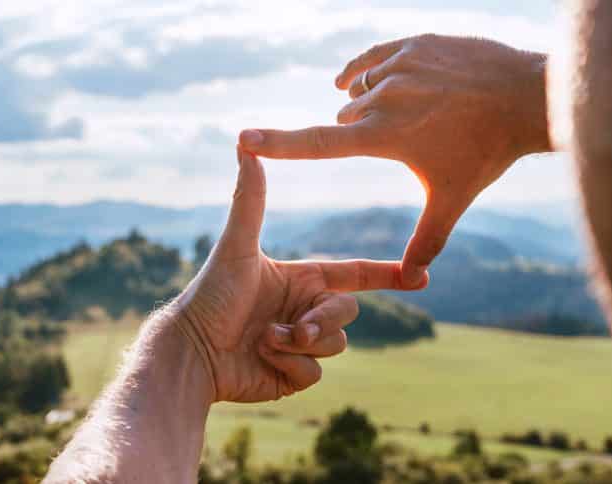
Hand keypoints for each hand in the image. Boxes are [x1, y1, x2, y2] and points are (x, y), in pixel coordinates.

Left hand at [176, 147, 414, 402]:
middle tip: (298, 328)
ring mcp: (302, 344)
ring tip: (265, 339)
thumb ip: (250, 199)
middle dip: (324, 320)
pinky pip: (315, 373)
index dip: (386, 275)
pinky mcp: (293, 374)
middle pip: (347, 313)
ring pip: (336, 345)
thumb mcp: (236, 246)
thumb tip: (245, 146)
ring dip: (301, 343)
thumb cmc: (210, 295)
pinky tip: (261, 358)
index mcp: (302, 279)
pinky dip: (289, 366)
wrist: (191, 351)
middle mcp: (306, 310)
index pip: (354, 274)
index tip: (420, 276)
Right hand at [240, 34, 550, 285]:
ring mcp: (397, 65)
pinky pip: (371, 56)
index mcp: (383, 135)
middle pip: (344, 118)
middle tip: (396, 140)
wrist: (525, 97)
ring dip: (367, 102)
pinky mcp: (412, 43)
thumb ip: (427, 239)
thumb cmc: (486, 152)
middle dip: (358, 132)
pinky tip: (368, 77)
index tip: (244, 137)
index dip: (278, 143)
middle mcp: (382, 96)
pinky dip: (367, 70)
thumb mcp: (452, 198)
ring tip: (402, 112)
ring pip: (359, 86)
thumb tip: (413, 278)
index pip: (318, 142)